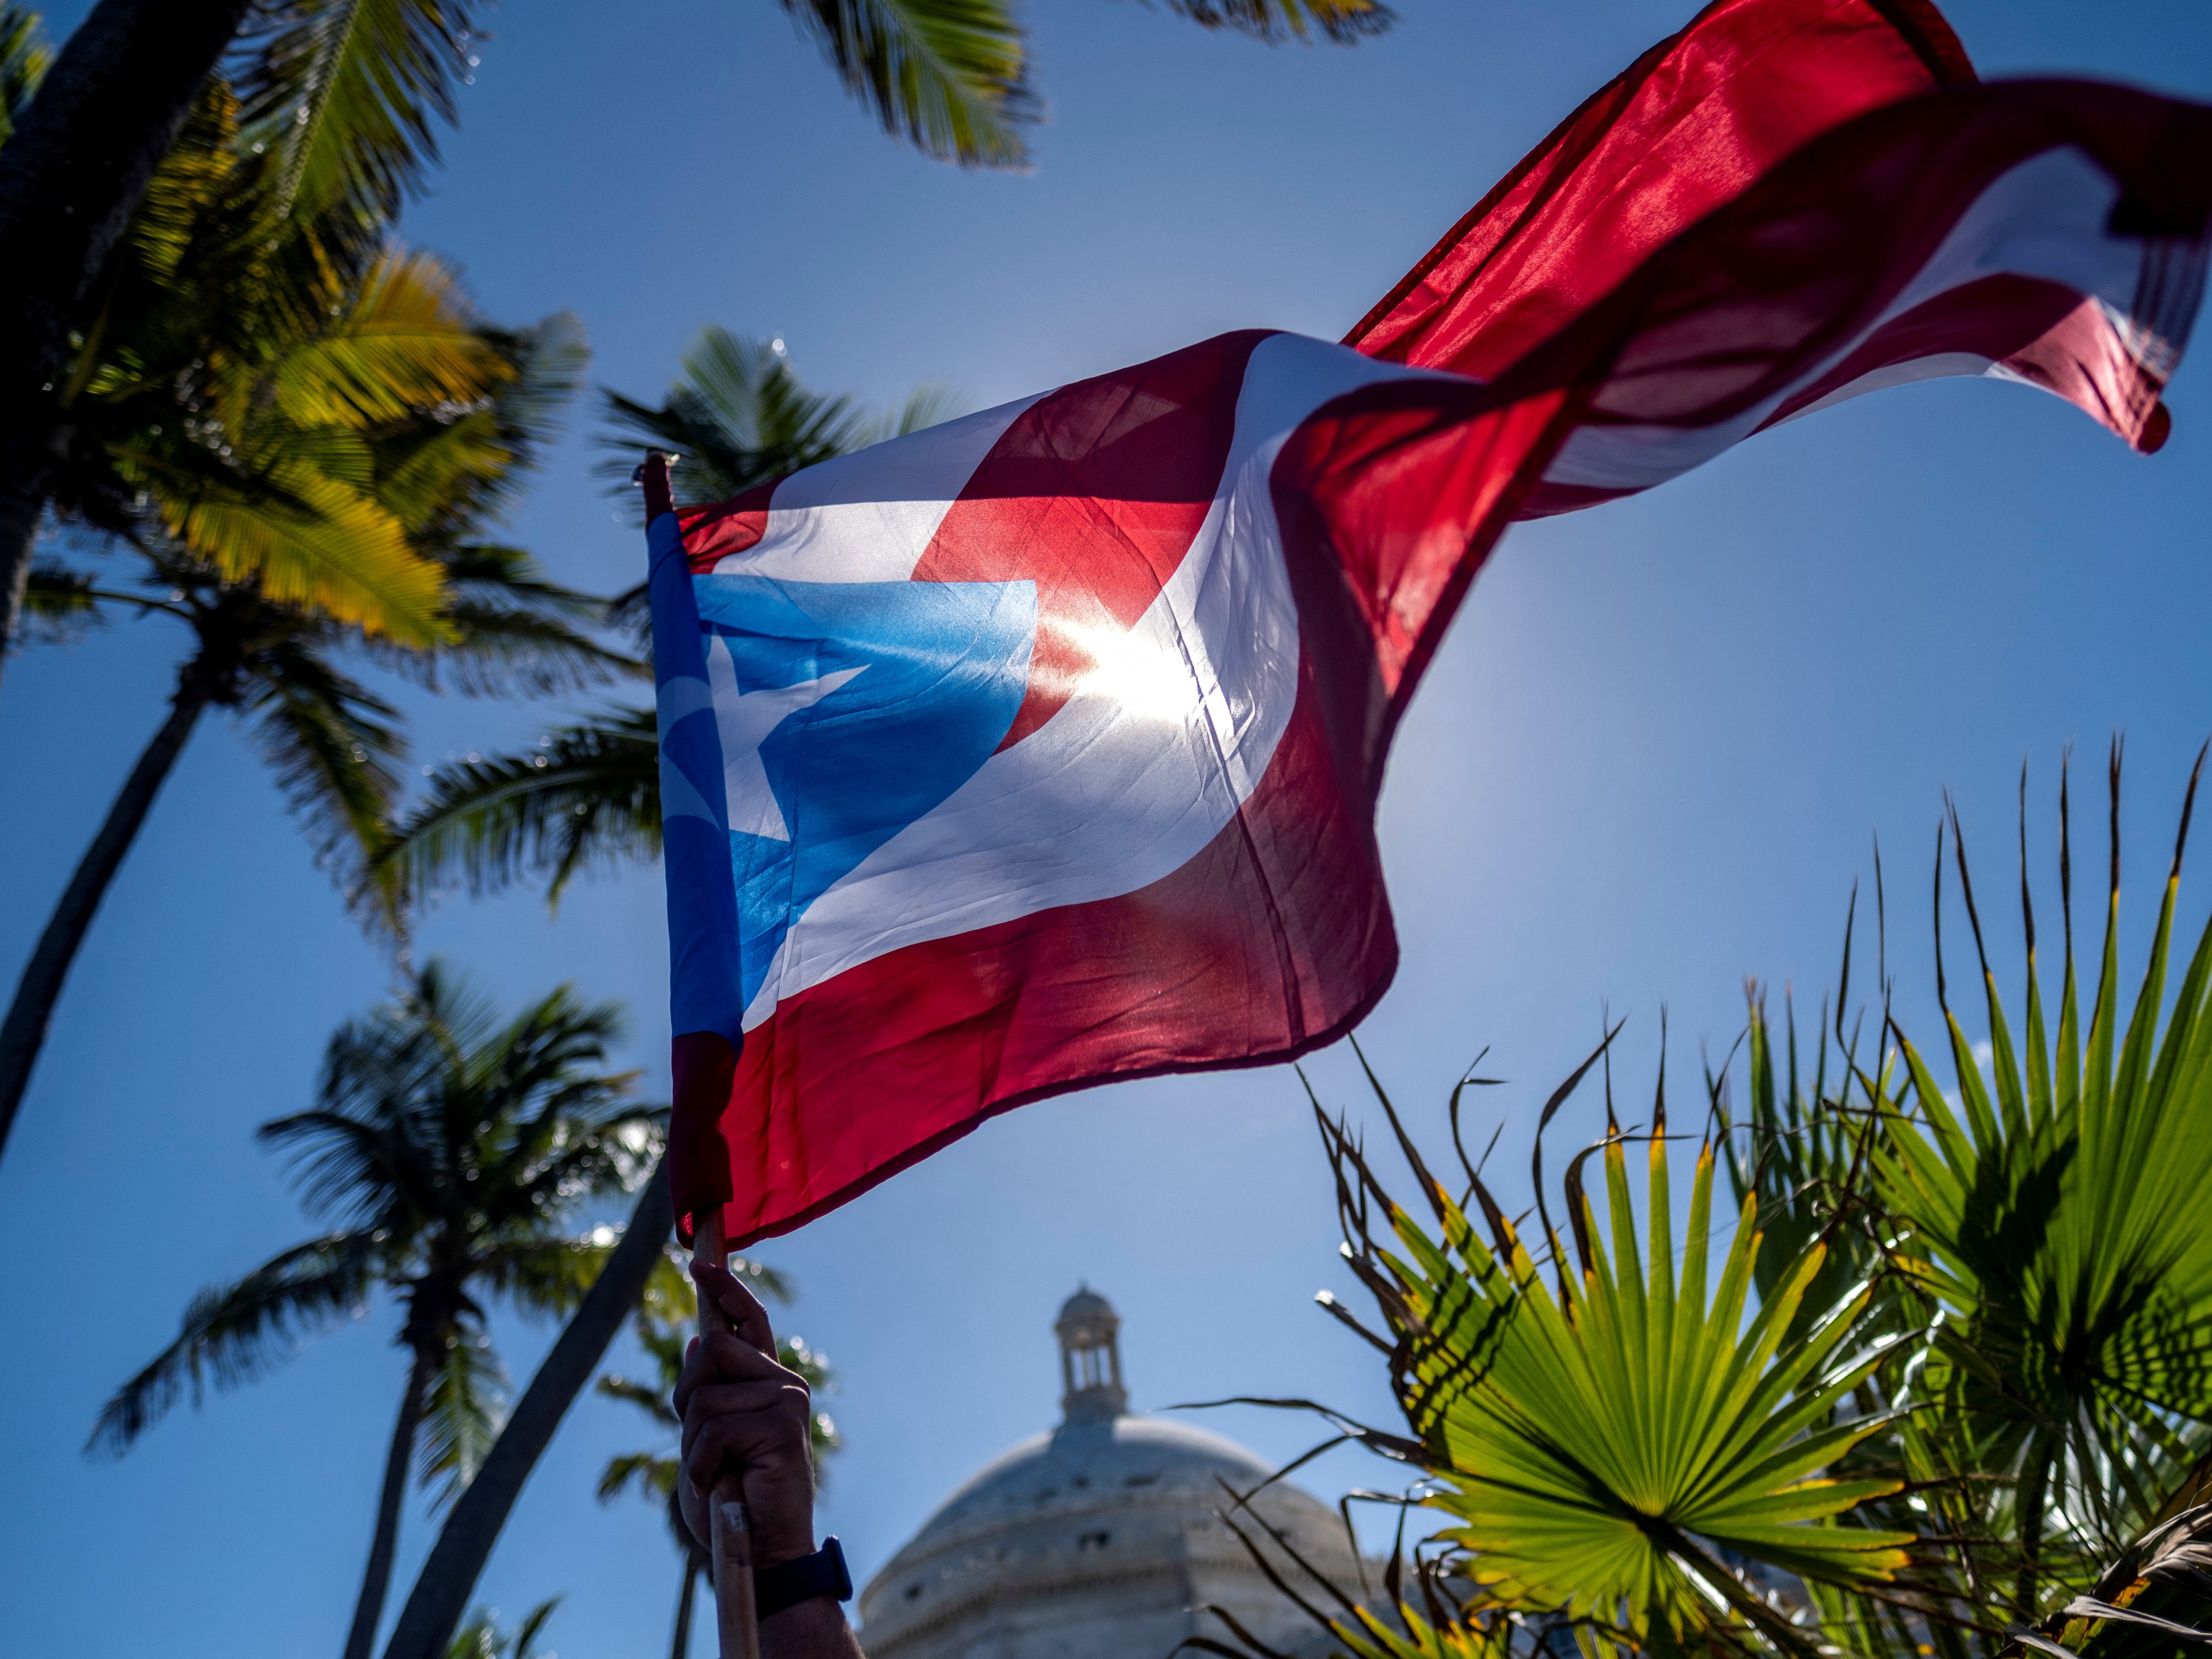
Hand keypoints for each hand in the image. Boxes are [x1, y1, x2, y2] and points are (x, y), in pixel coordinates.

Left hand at [673, 1259, 817, 1568]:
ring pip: (705, 1396)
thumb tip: (701, 1336)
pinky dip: (701, 1464)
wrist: (761, 1549)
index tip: (699, 1263)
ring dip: (694, 1446)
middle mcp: (782, 1383)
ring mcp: (786, 1401)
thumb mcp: (705, 1438)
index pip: (748, 1321)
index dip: (725, 1288)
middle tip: (703, 1447)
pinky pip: (714, 1429)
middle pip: (712, 1352)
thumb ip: (708, 1391)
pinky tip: (719, 1484)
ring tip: (716, 1475)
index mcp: (766, 1383)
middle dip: (688, 1398)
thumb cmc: (731, 1498)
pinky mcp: (783, 1425)